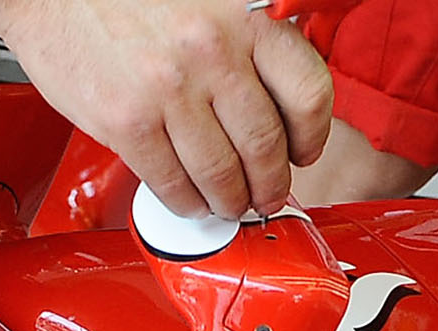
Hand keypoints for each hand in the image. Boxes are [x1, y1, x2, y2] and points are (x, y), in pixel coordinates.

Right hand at [0, 0, 332, 221]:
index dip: (311, 136)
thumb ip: (241, 42)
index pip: (307, 92)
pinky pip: (171, 184)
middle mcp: (211, 51)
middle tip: (265, 194)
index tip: (302, 152)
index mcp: (242, 16)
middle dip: (270, 184)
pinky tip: (189, 201)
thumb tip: (271, 100)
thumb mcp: (205, 2)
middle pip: (266, 146)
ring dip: (230, 202)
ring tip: (228, 203)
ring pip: (222, 175)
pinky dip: (186, 204)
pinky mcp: (126, 121)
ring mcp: (168, 90)